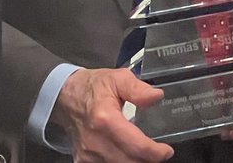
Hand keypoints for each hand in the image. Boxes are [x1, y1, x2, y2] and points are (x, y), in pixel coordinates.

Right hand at [52, 67, 173, 162]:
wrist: (65, 96)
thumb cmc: (93, 87)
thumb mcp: (117, 78)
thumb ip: (137, 89)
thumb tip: (156, 97)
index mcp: (105, 118)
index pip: (136, 146)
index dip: (155, 152)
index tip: (166, 151)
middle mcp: (95, 141)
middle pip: (129, 162)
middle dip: (147, 160)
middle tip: (157, 152)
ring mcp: (87, 153)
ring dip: (134, 162)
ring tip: (143, 152)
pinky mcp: (82, 161)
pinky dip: (121, 162)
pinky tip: (127, 154)